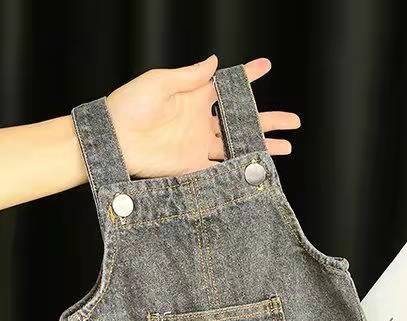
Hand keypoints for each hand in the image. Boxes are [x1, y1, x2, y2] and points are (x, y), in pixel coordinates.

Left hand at [105, 56, 299, 177]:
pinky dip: (238, 172)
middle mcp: (200, 122)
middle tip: (293, 121)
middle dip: (269, 120)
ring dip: (261, 147)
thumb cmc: (129, 106)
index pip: (227, 86)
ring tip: (286, 148)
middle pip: (242, 121)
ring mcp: (198, 146)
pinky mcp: (192, 167)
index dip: (247, 77)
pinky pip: (220, 171)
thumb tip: (214, 62)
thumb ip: (189, 76)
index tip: (266, 67)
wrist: (113, 140)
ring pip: (237, 147)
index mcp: (194, 97)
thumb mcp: (159, 83)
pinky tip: (257, 172)